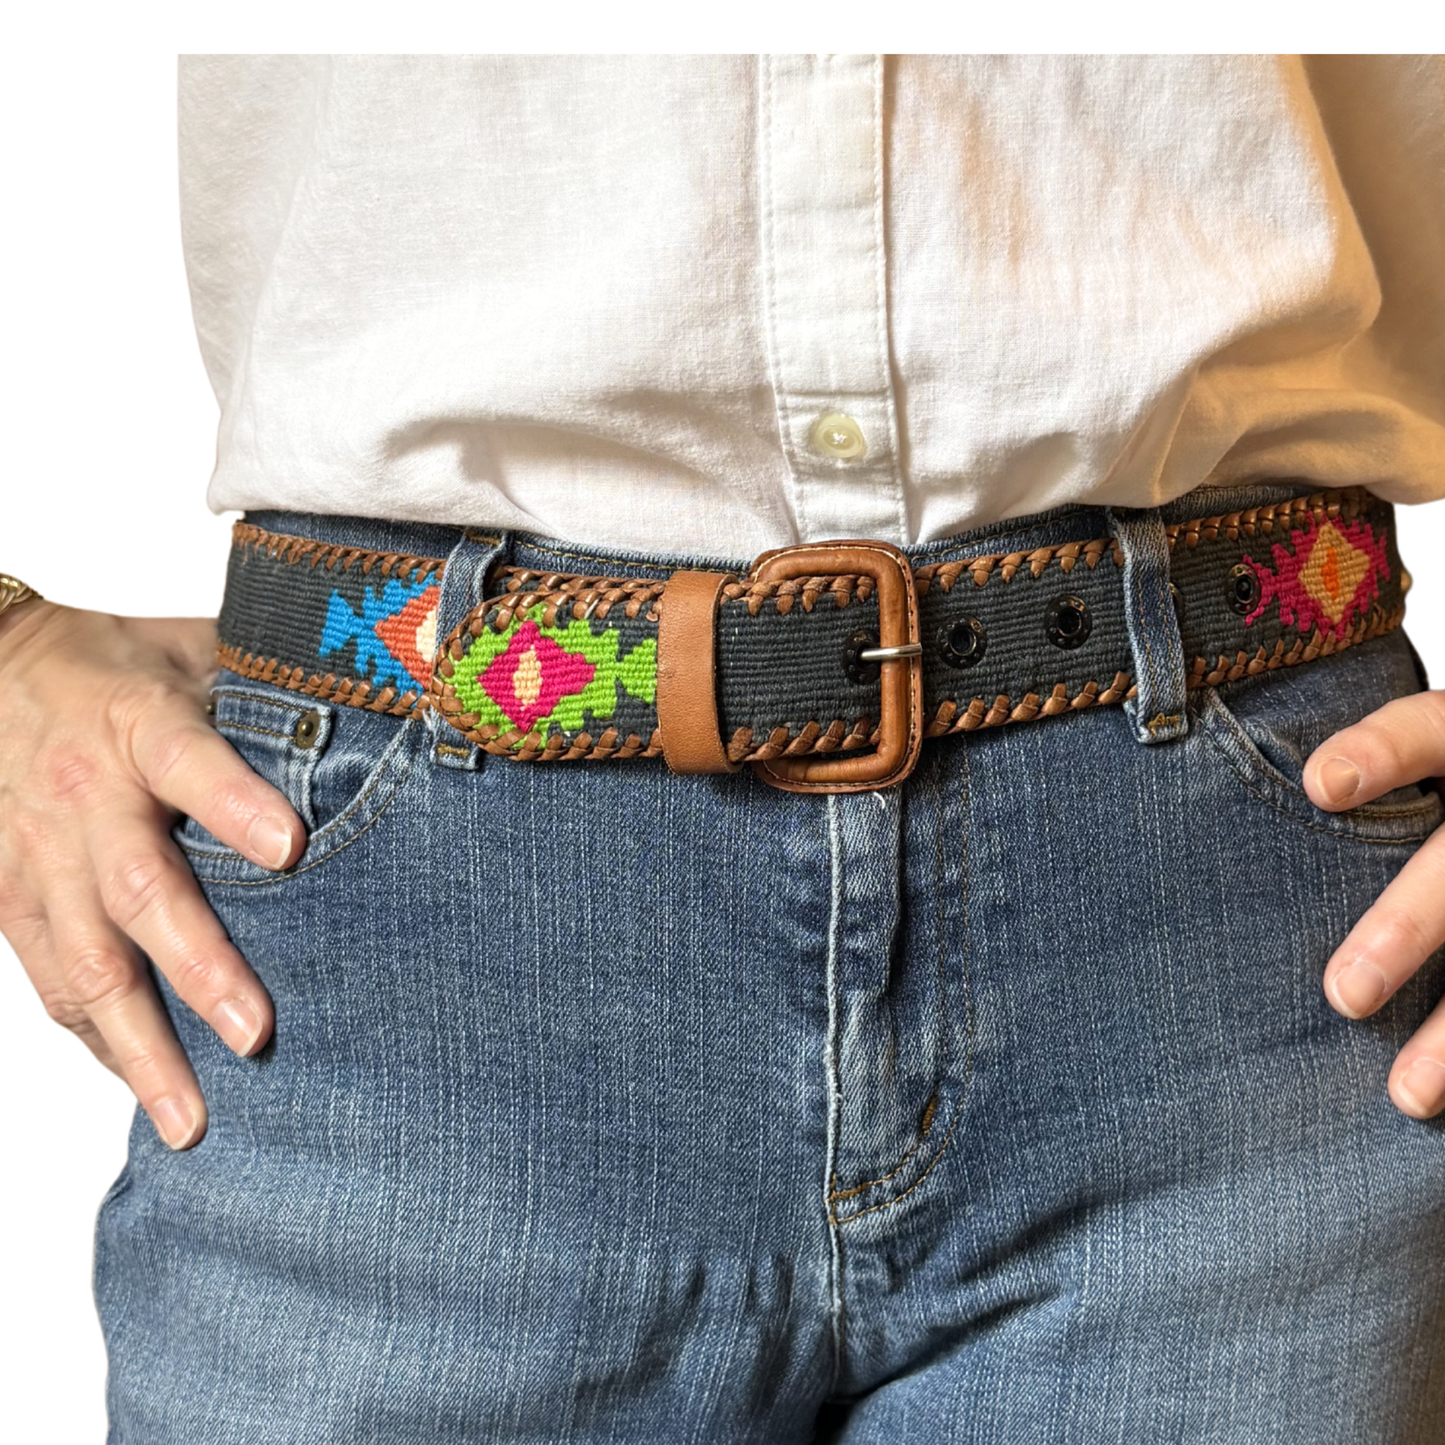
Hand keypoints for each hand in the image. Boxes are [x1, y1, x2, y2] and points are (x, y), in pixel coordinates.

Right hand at [0, 601, 304, 1148]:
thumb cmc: (116, 662)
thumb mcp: (196, 649)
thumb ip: (269, 688)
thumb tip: (377, 706)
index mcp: (142, 724)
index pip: (190, 761)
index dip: (237, 804)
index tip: (292, 850)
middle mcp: (86, 796)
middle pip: (138, 889)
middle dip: (197, 968)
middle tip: (256, 1033)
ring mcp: (38, 856)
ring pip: (84, 962)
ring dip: (139, 1044)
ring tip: (193, 1117)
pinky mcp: (8, 899)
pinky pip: (51, 981)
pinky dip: (96, 1040)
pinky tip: (142, 1086)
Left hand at [1305, 694, 1444, 1118]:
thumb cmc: (1419, 800)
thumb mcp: (1404, 775)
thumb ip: (1341, 791)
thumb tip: (1181, 817)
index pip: (1430, 731)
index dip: (1382, 751)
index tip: (1318, 784)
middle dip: (1409, 925)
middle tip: (1342, 995)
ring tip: (1405, 1094)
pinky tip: (1436, 1108)